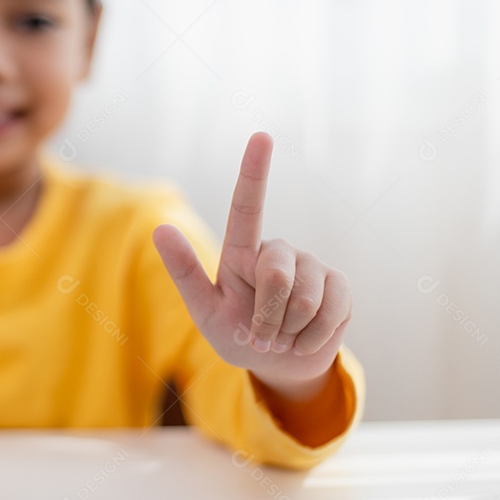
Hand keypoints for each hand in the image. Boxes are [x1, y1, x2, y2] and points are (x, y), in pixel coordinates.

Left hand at [152, 133, 350, 394]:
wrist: (279, 363)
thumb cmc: (235, 333)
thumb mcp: (204, 309)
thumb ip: (185, 271)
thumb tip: (160, 228)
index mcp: (242, 252)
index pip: (247, 206)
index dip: (254, 171)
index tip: (261, 136)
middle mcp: (278, 251)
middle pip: (276, 276)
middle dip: (267, 317)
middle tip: (261, 335)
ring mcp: (312, 266)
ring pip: (305, 299)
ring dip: (288, 331)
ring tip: (282, 336)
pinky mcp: (339, 286)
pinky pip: (331, 310)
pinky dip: (312, 337)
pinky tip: (304, 341)